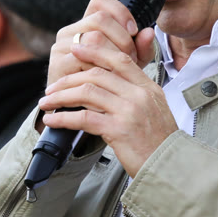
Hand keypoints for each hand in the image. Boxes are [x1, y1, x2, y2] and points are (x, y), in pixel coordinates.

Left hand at [39, 32, 176, 176]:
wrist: (171, 167)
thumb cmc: (160, 142)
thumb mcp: (155, 110)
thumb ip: (135, 93)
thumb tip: (110, 84)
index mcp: (148, 87)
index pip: (119, 59)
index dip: (95, 51)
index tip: (76, 49)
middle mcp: (139, 95)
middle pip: (97, 74)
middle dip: (68, 79)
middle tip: (52, 87)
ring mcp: (129, 111)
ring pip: (87, 93)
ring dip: (61, 97)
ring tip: (47, 102)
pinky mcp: (119, 130)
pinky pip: (83, 118)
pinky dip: (64, 118)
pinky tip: (53, 121)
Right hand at [46, 0, 154, 88]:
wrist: (82, 114)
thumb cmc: (106, 85)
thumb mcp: (128, 64)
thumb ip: (140, 48)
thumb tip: (149, 32)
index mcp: (85, 25)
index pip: (100, 0)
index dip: (119, 11)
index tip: (133, 31)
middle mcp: (70, 32)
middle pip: (100, 20)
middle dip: (122, 39)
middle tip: (130, 59)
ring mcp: (60, 48)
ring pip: (93, 39)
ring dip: (113, 56)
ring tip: (120, 72)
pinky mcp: (57, 65)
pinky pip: (83, 60)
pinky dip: (101, 70)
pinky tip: (107, 81)